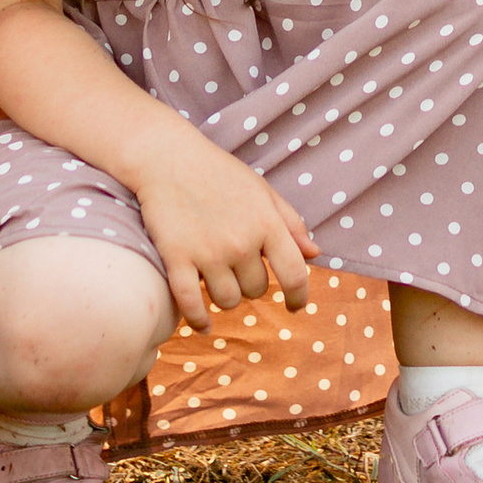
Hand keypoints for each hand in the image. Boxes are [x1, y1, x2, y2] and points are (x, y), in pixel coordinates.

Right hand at [133, 129, 318, 330]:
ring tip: (217, 279)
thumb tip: (315, 254)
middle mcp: (240, 242)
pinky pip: (191, 304)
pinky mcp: (177, 258)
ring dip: (225, 296)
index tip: (296, 306)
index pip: (294, 274)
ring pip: (227, 300)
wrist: (168, 158)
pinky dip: (198, 320)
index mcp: (266, 223)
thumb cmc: (219, 173)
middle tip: (237, 265)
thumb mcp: (262, 191)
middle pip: (256, 290)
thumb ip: (291, 223)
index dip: (299, 297)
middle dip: (250, 283)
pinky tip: (203, 324)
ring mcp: (208, 252)